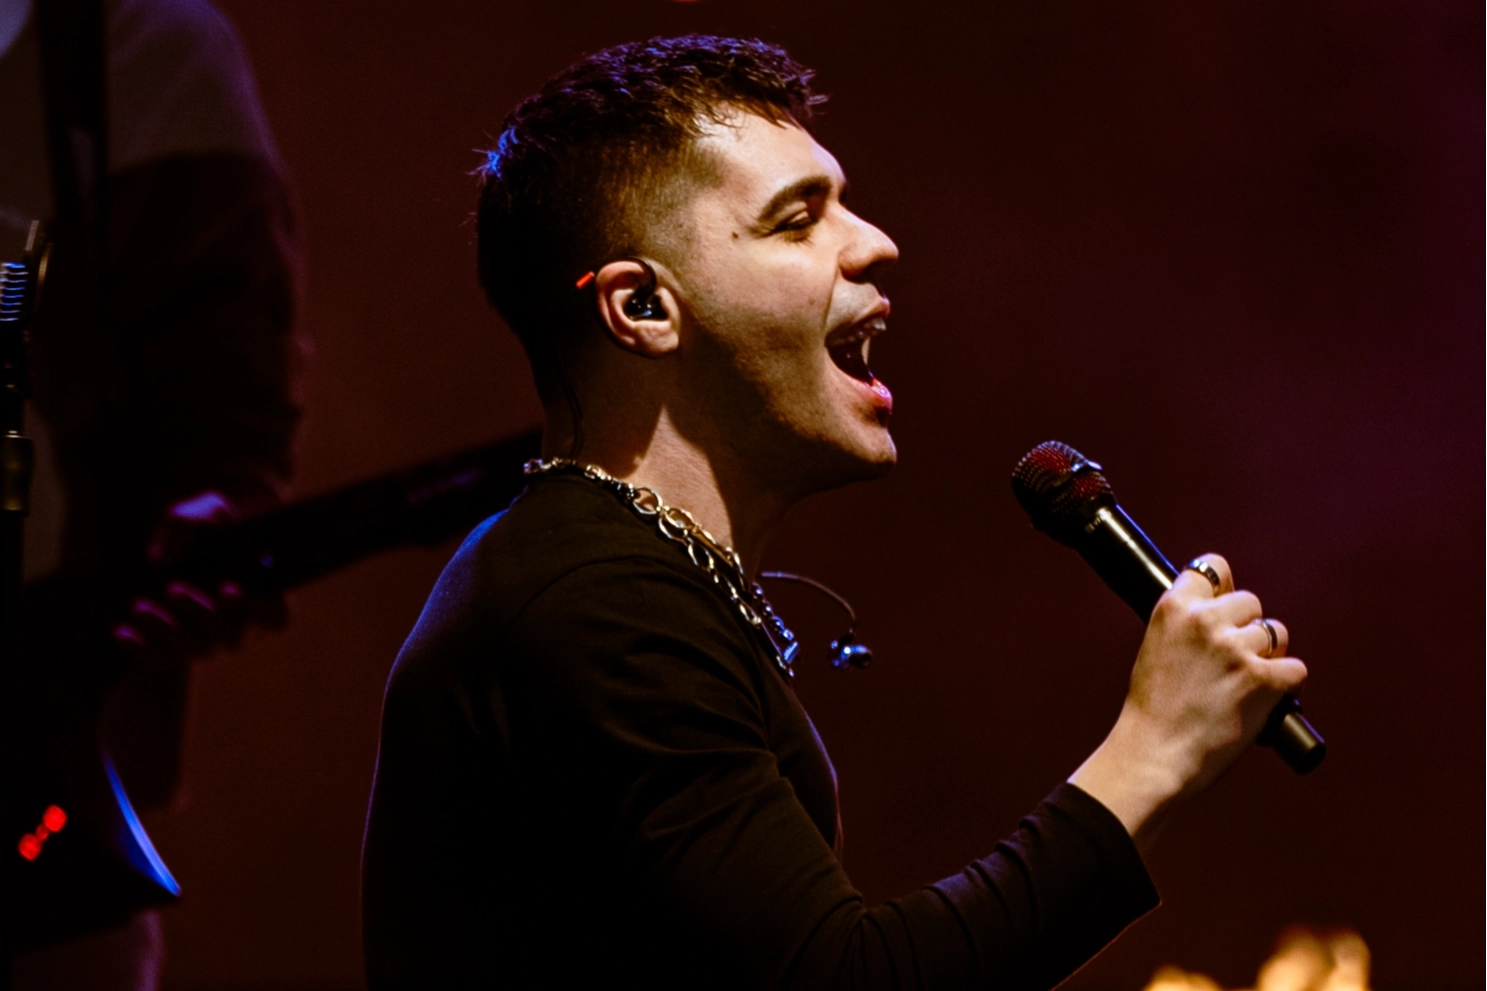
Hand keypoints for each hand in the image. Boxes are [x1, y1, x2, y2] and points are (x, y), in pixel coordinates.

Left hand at [111, 491, 286, 665]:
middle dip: (198, 612)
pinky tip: (121, 632)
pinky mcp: (174, 649)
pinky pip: (161, 658)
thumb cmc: (210, 528)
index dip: (255, 608)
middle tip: (173, 588)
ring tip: (140, 607)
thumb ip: (189, 522)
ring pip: (193, 649)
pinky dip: (141, 648)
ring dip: (166, 630)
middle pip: (227, 633)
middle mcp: (238, 626)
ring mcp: (207, 641)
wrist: (187, 546)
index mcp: (262, 597)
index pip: (274, 616)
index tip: (228, 589)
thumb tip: (160, 558)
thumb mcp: (206, 511)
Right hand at [1069, 553, 1306, 850]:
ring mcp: (1236, 648)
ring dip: (1268, 656)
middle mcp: (1206, 620)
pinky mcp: (1263, 679)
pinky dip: (1286, 686)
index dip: (1223, 588)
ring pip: (1276, 633)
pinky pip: (1296, 669)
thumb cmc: (1153, 711)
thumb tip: (1224, 617)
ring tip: (1244, 685)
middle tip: (1232, 661)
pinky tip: (1264, 701)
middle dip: (1248, 628)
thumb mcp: (1156, 648)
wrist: (1154, 755)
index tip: (1223, 607)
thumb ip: (1187, 626)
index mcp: (1173, 607)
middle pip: (1251, 602)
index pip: (1214, 567)